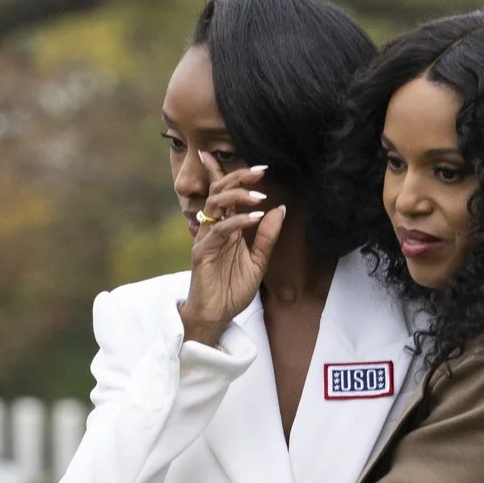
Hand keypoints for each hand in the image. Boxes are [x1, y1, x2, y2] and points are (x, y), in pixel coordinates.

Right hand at [179, 158, 287, 345]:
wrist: (216, 316)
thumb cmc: (232, 289)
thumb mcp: (258, 261)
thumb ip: (267, 236)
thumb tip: (281, 208)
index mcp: (226, 227)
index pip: (227, 194)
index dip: (237, 175)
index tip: (261, 166)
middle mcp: (214, 229)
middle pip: (220, 191)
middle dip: (239, 176)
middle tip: (261, 170)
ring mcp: (206, 239)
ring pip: (215, 204)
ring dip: (238, 194)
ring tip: (260, 195)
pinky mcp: (202, 252)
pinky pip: (220, 230)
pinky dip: (238, 221)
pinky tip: (256, 217)